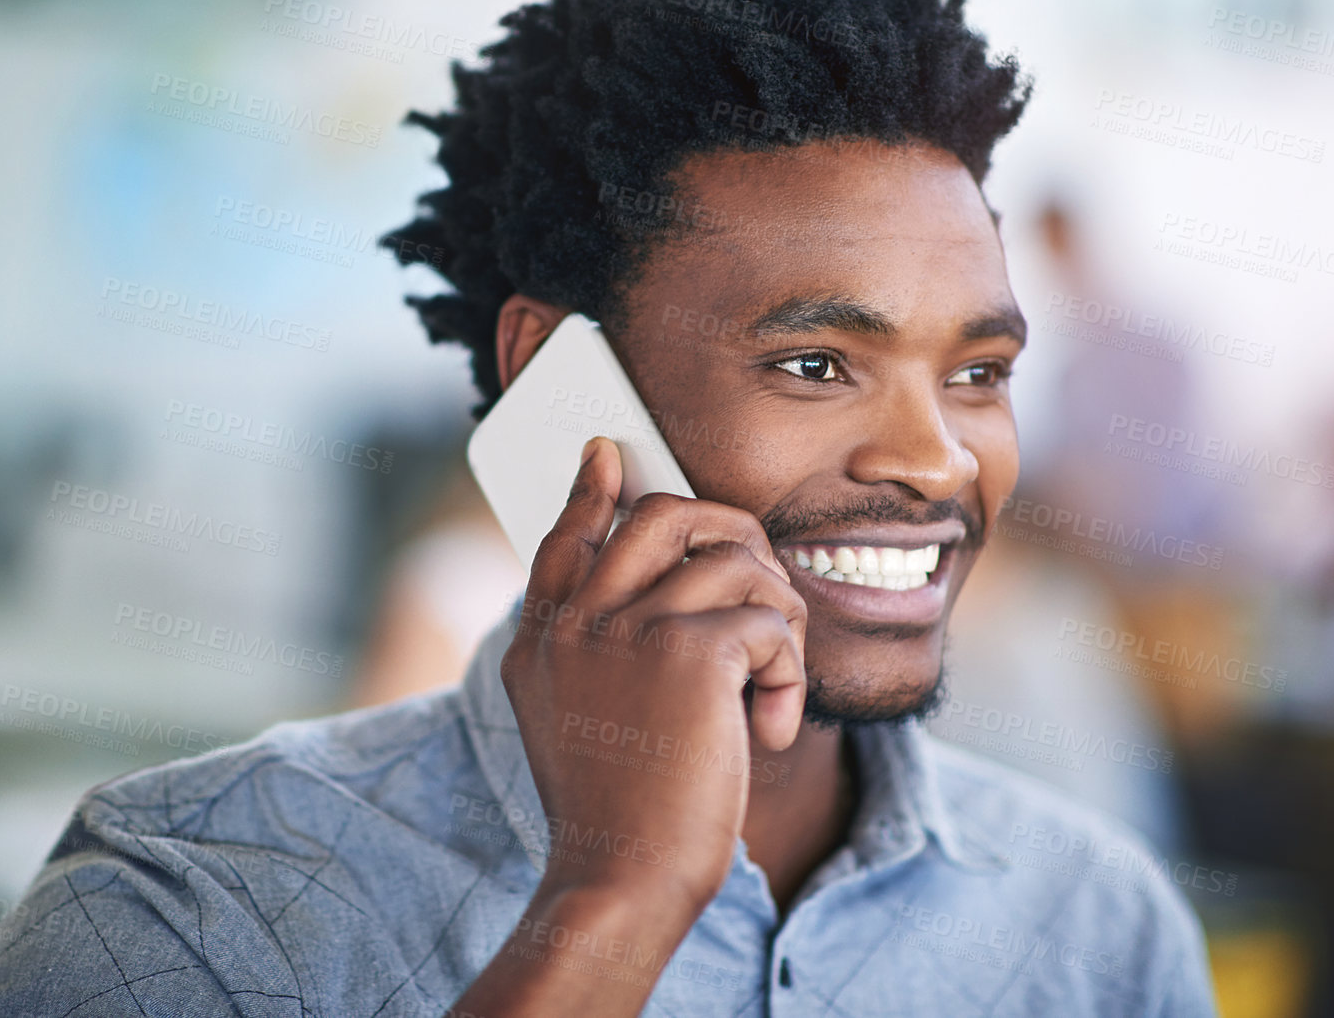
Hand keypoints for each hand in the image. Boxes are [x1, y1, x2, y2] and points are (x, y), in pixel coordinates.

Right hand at [501, 435, 807, 923]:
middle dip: (731, 531)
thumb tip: (645, 587)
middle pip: (662, 513)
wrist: (620, 880)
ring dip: (778, 620)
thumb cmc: (614, 815)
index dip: (591, 490)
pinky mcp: (690, 652)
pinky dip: (789, 675)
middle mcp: (577, 621)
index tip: (607, 453)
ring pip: (736, 560)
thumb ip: (587, 651)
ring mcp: (629, 628)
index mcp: (544, 640)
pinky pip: (770, 620)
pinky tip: (770, 729)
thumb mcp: (569, 723)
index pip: (566, 536)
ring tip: (770, 686)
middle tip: (758, 587)